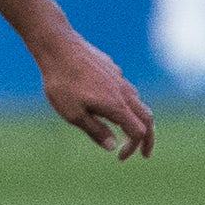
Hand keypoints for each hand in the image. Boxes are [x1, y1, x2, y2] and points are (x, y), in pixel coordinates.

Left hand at [38, 37, 154, 158]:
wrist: (57, 46)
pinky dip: (126, 104)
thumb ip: (95, 131)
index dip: (133, 147)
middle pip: (147, 118)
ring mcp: (120, 79)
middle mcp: (125, 92)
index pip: (138, 133)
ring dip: (137, 120)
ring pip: (138, 103)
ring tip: (127, 131)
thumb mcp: (73, 113)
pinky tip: (111, 105)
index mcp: (117, 106)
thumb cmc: (62, 82)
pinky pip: (125, 90)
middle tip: (144, 153)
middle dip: (148, 138)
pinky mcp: (112, 70)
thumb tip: (112, 146)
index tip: (119, 157)